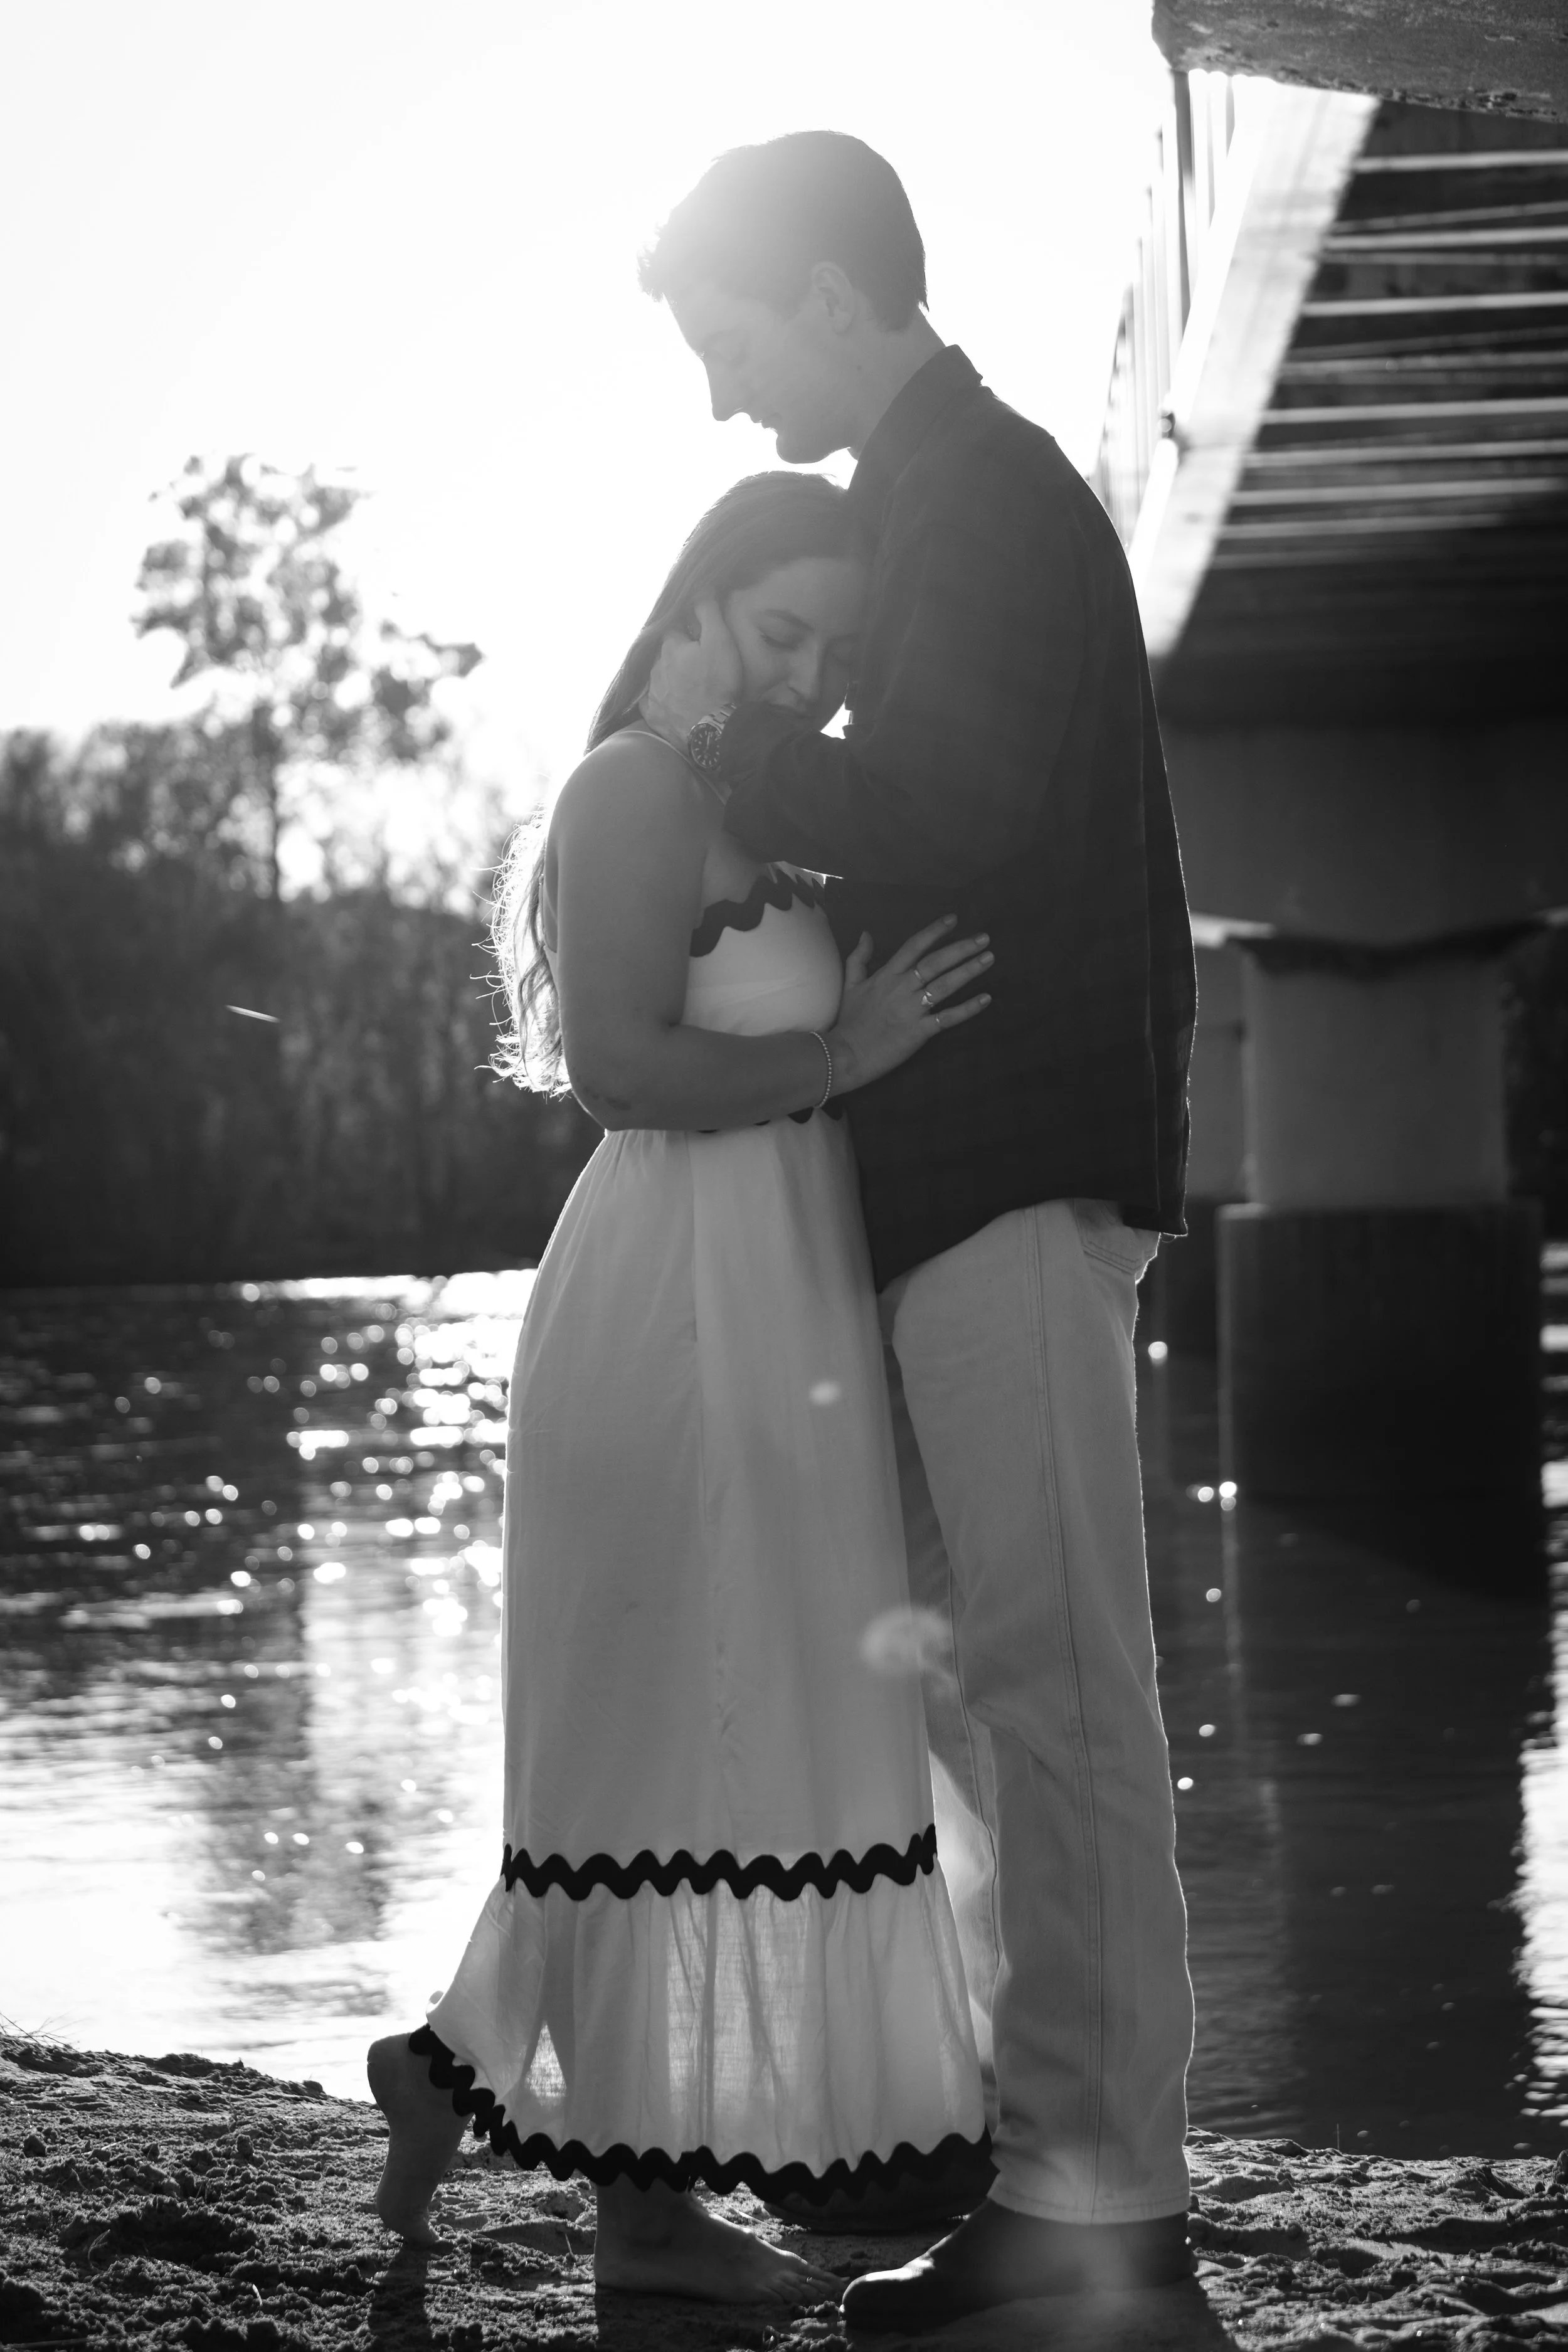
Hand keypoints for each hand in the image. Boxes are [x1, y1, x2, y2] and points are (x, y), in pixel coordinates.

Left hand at [642, 597, 743, 749]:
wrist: (711, 730)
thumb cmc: (718, 683)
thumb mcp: (720, 641)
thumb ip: (708, 612)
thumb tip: (700, 587)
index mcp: (670, 646)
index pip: (674, 628)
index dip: (687, 629)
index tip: (698, 635)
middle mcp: (655, 667)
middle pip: (664, 652)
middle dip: (676, 653)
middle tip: (694, 662)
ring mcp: (651, 692)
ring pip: (657, 675)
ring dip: (668, 675)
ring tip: (686, 683)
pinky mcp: (652, 714)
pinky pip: (651, 701)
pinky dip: (661, 699)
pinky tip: (672, 702)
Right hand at [827, 916, 992, 1094]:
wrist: (845, 1054)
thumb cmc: (849, 1021)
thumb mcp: (850, 984)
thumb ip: (859, 957)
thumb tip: (867, 934)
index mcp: (887, 975)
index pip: (914, 946)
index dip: (935, 931)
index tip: (954, 919)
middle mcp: (902, 988)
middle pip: (936, 962)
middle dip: (962, 948)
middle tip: (984, 938)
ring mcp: (912, 1009)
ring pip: (945, 985)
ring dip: (969, 971)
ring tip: (989, 958)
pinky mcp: (919, 1031)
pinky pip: (947, 1018)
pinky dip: (968, 1009)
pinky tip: (985, 999)